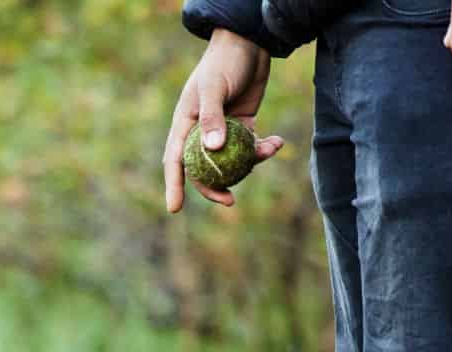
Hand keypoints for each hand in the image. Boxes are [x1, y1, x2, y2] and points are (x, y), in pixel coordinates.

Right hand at [163, 28, 284, 211]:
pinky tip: (277, 141)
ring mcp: (223, 131)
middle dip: (215, 188)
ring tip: (268, 150)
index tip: (175, 209)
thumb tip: (213, 150)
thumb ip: (212, 117)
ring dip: (249, 165)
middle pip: (203, 169)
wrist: (249, 43)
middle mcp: (202, 131)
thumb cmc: (224, 61)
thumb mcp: (214, 87)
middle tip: (229, 201)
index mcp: (185, 123)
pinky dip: (264, 148)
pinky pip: (251, 147)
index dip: (174, 185)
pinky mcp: (244, 126)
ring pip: (231, 162)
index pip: (175, 160)